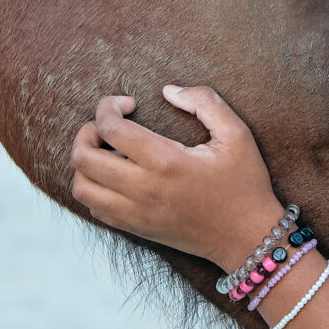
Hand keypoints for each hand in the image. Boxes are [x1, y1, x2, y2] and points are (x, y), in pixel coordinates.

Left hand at [69, 88, 283, 268]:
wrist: (247, 238)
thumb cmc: (245, 184)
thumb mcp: (237, 134)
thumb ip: (204, 102)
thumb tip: (168, 90)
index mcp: (166, 162)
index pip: (110, 128)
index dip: (109, 106)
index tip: (129, 103)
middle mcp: (143, 190)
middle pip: (82, 157)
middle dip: (88, 130)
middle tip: (110, 124)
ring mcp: (135, 213)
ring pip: (81, 186)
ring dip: (86, 162)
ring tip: (109, 151)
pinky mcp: (135, 229)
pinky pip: (94, 207)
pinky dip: (94, 187)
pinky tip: (117, 175)